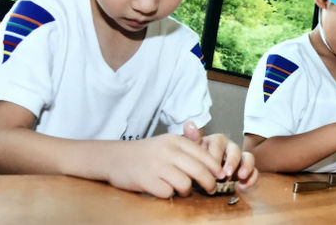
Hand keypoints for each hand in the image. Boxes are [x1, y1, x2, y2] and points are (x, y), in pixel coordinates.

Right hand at [105, 133, 222, 198]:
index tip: (221, 176)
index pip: (204, 154)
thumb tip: (214, 161)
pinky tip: (164, 190)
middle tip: (210, 189)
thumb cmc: (146, 152)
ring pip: (185, 184)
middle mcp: (168, 151)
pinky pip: (168, 193)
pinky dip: (169, 195)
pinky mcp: (146, 180)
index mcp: (175, 140)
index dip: (215, 167)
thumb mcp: (168, 142)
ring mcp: (157, 166)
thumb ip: (189, 146)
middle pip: (199, 171)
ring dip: (187, 191)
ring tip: (183, 190)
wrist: (115, 157)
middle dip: (209, 183)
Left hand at [184, 121, 257, 190]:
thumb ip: (192, 138)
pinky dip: (251, 178)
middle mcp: (229, 147)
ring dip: (246, 167)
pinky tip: (243, 186)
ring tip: (240, 177)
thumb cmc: (197, 160)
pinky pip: (254, 171)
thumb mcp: (192, 150)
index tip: (211, 168)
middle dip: (232, 162)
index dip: (216, 156)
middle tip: (226, 174)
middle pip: (235, 149)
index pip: (219, 144)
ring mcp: (239, 158)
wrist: (201, 173)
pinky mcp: (245, 169)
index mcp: (216, 141)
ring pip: (248, 157)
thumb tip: (189, 124)